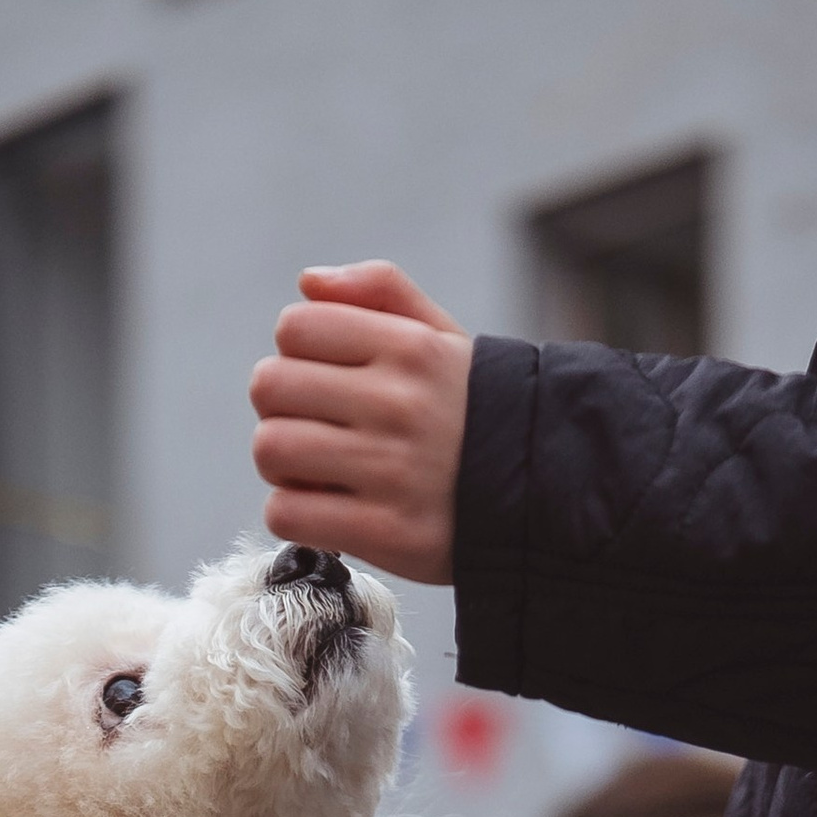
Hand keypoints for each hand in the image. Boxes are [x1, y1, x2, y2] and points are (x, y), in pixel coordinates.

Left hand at [249, 263, 471, 589]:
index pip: (296, 327)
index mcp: (410, 348)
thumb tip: (307, 283)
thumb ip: (380, 293)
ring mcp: (390, 471)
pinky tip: (326, 508)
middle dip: (282, 409)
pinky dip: (293, 512)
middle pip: (270, 387)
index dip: (297, 355)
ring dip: (281, 464)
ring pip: (271, 449)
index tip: (324, 381)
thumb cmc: (478, 414)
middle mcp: (399, 403)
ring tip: (317, 470)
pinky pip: (286, 513)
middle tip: (315, 428)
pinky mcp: (384, 532)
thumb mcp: (445, 340)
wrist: (547, 498)